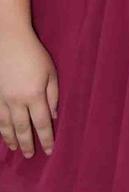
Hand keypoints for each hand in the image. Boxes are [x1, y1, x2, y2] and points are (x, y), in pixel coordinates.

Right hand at [0, 28, 57, 157]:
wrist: (8, 42)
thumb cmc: (33, 53)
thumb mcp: (50, 71)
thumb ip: (53, 94)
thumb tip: (53, 116)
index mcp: (35, 95)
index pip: (42, 123)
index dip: (46, 138)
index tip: (50, 150)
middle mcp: (17, 101)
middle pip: (23, 129)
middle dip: (28, 144)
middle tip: (31, 155)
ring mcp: (3, 100)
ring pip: (7, 127)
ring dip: (12, 140)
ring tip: (17, 149)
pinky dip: (1, 130)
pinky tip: (4, 134)